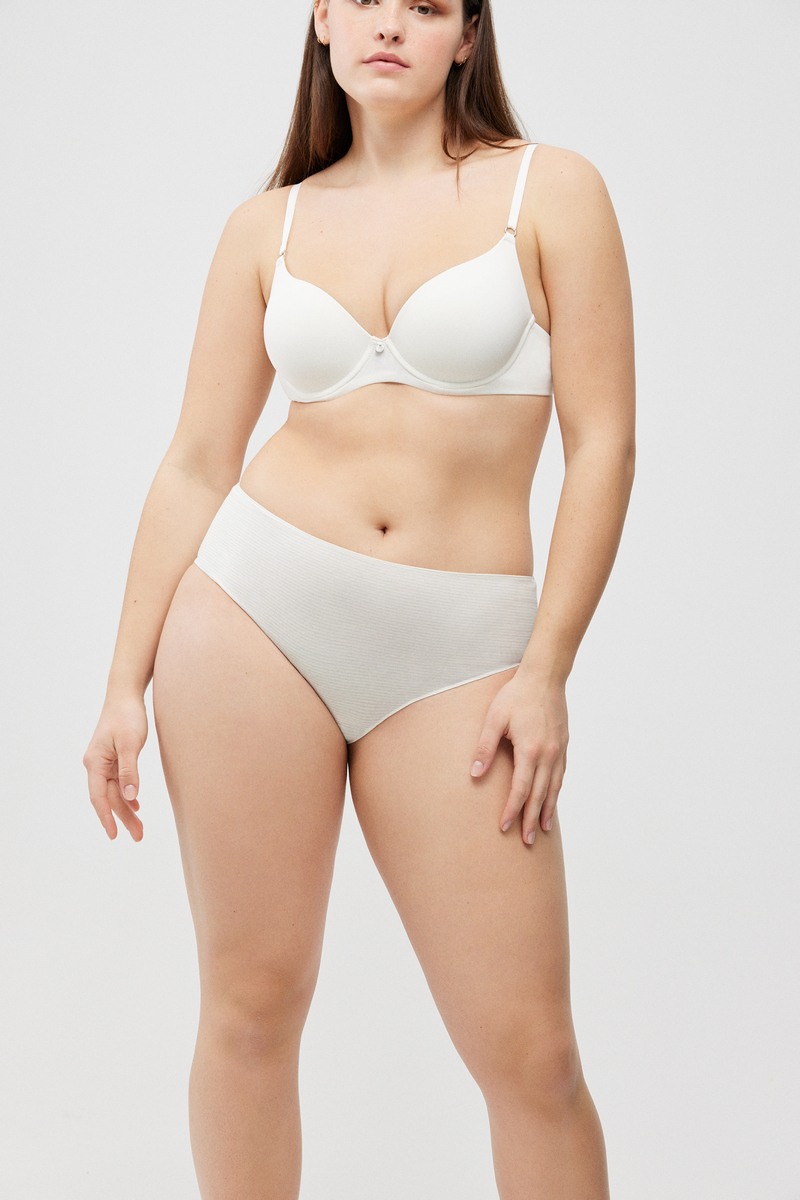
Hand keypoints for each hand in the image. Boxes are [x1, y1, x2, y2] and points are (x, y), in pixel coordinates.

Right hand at [83, 693, 147, 840]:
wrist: (125, 694)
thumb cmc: (127, 716)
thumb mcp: (130, 744)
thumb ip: (129, 770)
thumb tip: (129, 795)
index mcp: (95, 763)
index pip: (99, 797)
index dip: (106, 817)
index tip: (113, 835)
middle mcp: (96, 765)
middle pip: (108, 798)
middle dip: (122, 818)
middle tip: (138, 836)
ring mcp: (104, 762)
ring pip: (115, 791)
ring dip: (126, 809)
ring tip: (139, 828)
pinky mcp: (114, 757)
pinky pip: (118, 782)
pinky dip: (127, 794)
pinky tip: (135, 804)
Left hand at [469, 668, 568, 844]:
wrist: (545, 678)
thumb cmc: (515, 696)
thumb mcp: (494, 719)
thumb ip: (485, 748)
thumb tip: (475, 775)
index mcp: (529, 750)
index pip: (520, 789)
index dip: (512, 810)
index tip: (504, 827)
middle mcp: (547, 755)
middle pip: (539, 795)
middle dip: (530, 819)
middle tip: (525, 840)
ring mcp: (558, 752)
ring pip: (553, 789)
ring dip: (546, 811)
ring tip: (541, 830)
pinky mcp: (563, 746)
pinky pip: (560, 776)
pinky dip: (555, 793)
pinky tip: (551, 801)